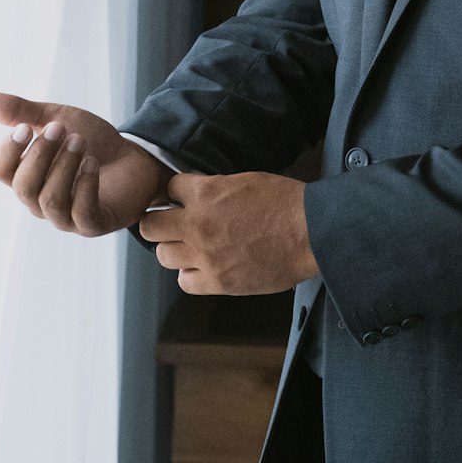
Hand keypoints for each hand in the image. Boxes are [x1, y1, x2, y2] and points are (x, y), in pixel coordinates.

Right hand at [0, 88, 169, 235]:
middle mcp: (40, 200)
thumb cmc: (92, 141)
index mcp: (27, 175)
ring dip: (64, 166)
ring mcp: (65, 216)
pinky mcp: (93, 224)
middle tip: (60, 128)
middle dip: (40, 154)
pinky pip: (81, 213)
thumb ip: (19, 110)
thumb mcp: (56, 118)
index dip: (8, 149)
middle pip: (23, 187)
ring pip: (50, 200)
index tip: (25, 126)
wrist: (135, 157)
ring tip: (80, 141)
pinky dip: (85, 185)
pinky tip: (92, 163)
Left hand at [139, 170, 318, 293]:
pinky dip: (191, 274)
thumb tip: (198, 196)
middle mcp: (197, 226)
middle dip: (160, 222)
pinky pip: (185, 282)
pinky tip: (205, 266)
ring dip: (175, 249)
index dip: (176, 193)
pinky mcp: (218, 282)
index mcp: (205, 194)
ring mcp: (206, 257)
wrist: (310, 233)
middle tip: (174, 224)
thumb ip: (215, 189)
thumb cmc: (286, 202)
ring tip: (191, 246)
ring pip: (164, 256)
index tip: (182, 199)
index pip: (169, 190)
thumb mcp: (246, 180)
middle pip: (151, 227)